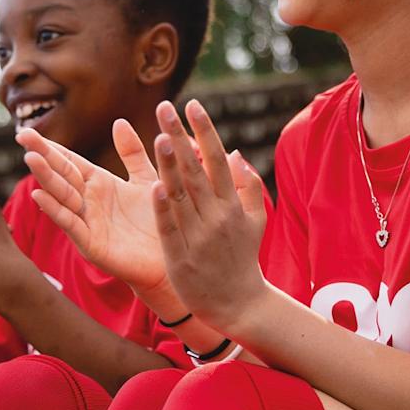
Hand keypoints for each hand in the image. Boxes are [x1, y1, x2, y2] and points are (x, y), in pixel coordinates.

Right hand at [16, 120, 181, 314]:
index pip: (70, 161)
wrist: (173, 257)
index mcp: (100, 184)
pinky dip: (55, 210)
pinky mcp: (92, 244)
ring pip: (62, 196)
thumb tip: (119, 121)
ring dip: (46, 178)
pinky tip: (39, 196)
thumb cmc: (159, 220)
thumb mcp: (147, 179)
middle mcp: (88, 202)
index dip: (51, 146)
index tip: (27, 131)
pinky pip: (71, 224)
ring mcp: (88, 223)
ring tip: (30, 158)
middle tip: (20, 135)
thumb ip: (132, 153)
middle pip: (61, 174)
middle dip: (42, 156)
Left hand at [148, 99, 268, 329]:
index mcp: (232, 204)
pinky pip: (171, 229)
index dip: (204, 130)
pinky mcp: (182, 258)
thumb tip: (234, 152)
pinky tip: (155, 187)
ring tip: (159, 137)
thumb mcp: (254, 221)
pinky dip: (164, 209)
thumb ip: (247, 186)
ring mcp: (199, 237)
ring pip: (182, 196)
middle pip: (195, 170)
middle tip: (164, 107)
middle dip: (179, 137)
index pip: (216, 159)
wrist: (239, 305)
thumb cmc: (242, 258)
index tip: (193, 104)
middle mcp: (217, 216)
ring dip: (171, 166)